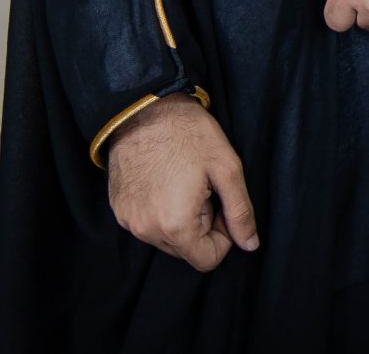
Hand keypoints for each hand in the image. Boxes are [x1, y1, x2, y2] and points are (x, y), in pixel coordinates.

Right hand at [104, 95, 258, 270]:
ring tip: (183, 181)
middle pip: (187, 251)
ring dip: (180, 219)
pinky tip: (164, 180)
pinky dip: (160, 210)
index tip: (221, 203)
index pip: (207, 260)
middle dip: (201, 226)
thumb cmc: (188, 133)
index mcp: (175, 226)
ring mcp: (129, 221)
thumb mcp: (226, 168)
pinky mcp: (118, 209)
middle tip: (203, 188)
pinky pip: (147, 224)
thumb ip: (240, 212)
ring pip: (166, 239)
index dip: (223, 235)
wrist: (144, 107)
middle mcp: (146, 231)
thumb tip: (250, 245)